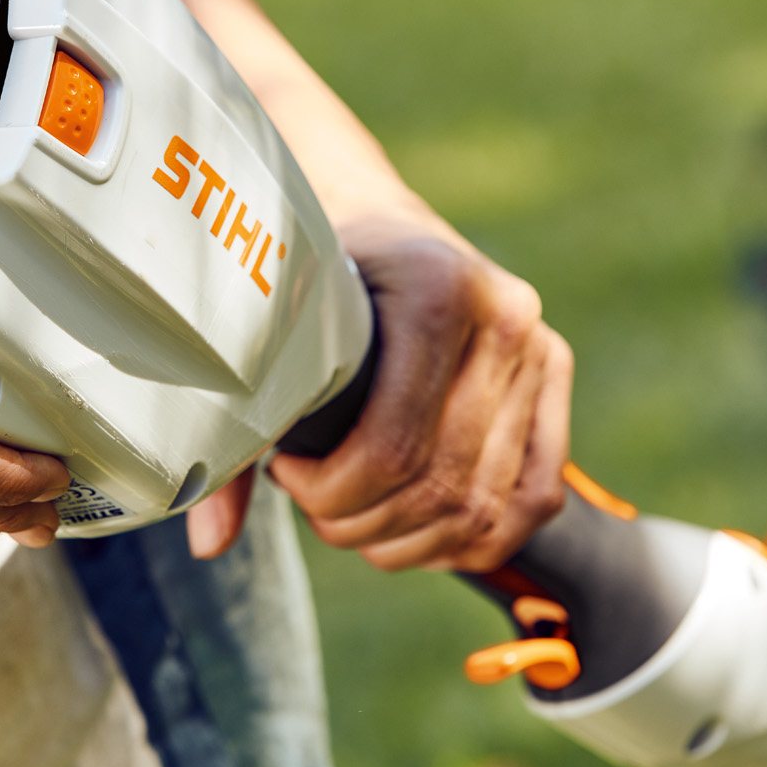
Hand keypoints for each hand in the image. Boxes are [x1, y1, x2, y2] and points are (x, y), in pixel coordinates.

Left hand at [187, 212, 571, 570]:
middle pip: (441, 487)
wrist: (377, 223)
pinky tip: (415, 531)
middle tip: (315, 508)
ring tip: (357, 520)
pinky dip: (473, 539)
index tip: (286, 473)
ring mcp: (542, 351)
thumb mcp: (270, 330)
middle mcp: (506, 319)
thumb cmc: (313, 281)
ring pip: (487, 508)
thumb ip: (236, 432)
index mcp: (438, 290)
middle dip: (364, 525)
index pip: (394, 446)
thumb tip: (210, 543)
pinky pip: (534, 501)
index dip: (331, 492)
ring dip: (412, 543)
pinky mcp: (557, 383)